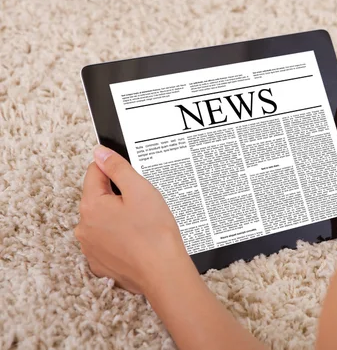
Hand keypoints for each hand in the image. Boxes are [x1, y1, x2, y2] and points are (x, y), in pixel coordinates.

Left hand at [75, 145, 187, 294]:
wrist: (163, 272)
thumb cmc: (155, 233)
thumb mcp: (140, 189)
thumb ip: (117, 167)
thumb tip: (100, 153)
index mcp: (91, 206)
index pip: (94, 173)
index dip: (115, 170)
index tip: (132, 177)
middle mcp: (84, 228)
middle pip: (99, 198)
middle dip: (118, 196)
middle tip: (143, 204)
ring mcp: (91, 248)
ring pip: (103, 221)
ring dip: (118, 218)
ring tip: (142, 224)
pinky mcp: (100, 263)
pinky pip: (107, 242)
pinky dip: (119, 238)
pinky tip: (137, 240)